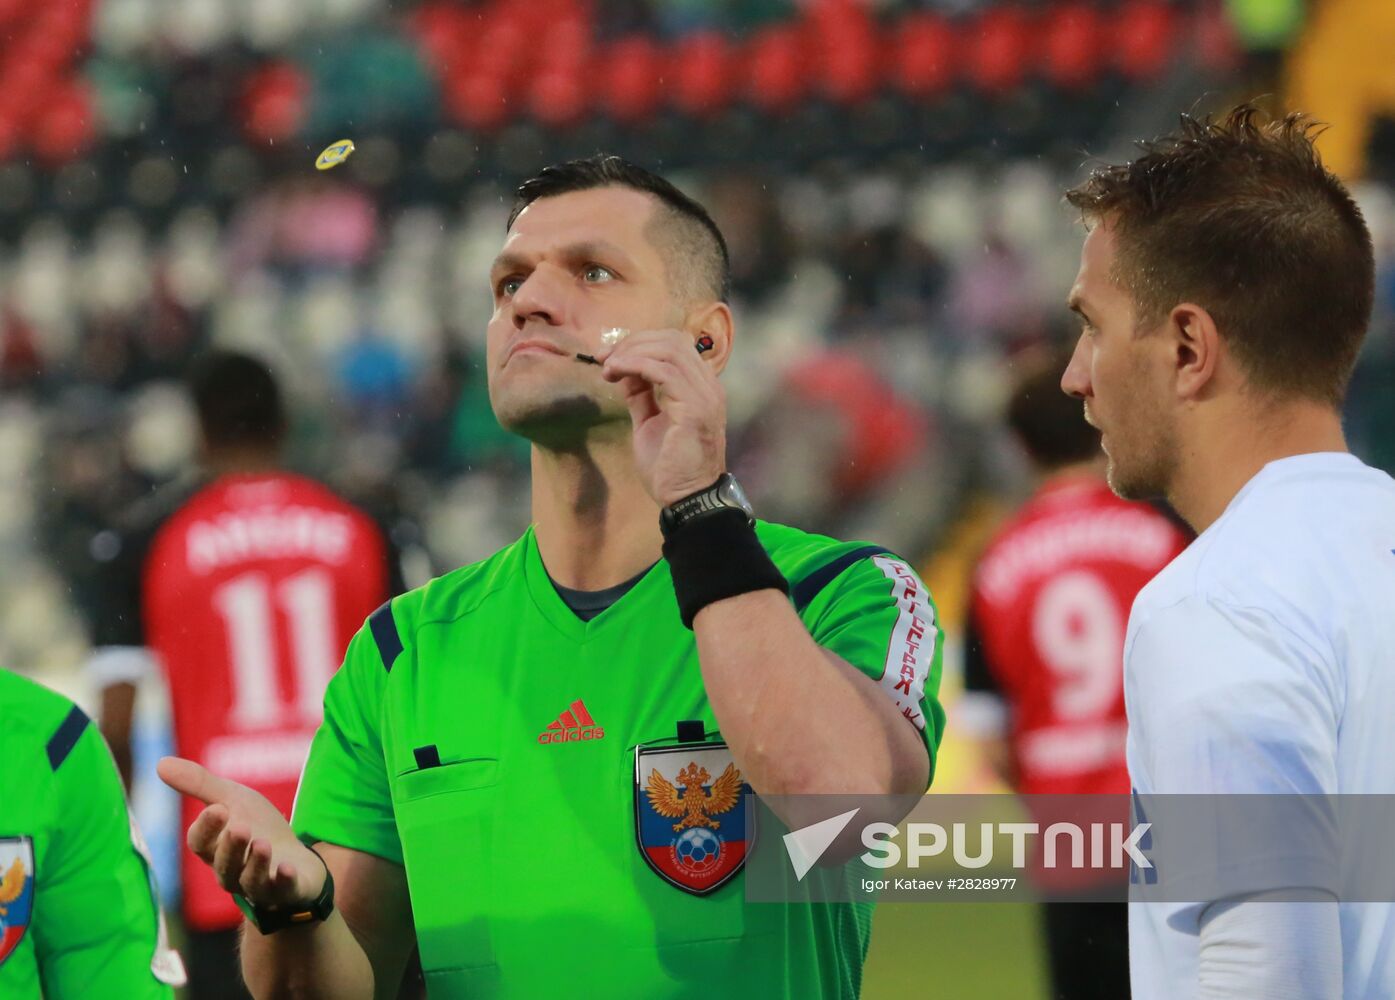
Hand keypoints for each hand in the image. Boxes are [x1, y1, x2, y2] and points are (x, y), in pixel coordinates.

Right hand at [157, 756, 325, 910]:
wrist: (295, 856)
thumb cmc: (256, 826)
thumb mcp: (232, 800)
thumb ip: (200, 784)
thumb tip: (160, 763)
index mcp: (214, 849)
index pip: (200, 843)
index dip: (207, 827)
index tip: (218, 808)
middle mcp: (231, 871)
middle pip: (224, 863)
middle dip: (231, 846)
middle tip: (240, 827)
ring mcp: (258, 884)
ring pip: (250, 880)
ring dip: (256, 863)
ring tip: (263, 844)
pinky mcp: (286, 891)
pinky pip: (282, 890)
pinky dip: (284, 881)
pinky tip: (287, 869)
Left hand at [599, 329, 725, 505]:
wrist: (687, 499)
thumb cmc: (670, 469)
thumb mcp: (649, 423)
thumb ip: (642, 395)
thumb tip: (625, 371)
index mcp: (701, 387)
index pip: (675, 345)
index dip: (640, 343)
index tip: (610, 357)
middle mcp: (709, 386)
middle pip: (672, 340)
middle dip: (633, 343)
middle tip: (605, 358)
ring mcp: (705, 395)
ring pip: (668, 350)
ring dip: (631, 352)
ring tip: (608, 367)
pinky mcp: (694, 407)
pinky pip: (663, 370)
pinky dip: (635, 365)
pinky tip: (615, 373)